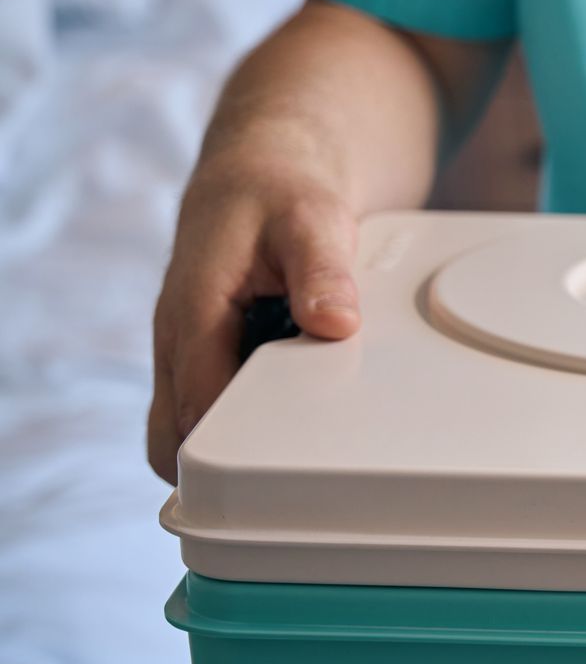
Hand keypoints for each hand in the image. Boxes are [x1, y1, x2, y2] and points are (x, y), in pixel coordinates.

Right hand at [147, 162, 362, 483]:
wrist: (259, 173)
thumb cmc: (281, 194)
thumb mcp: (313, 220)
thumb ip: (323, 272)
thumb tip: (334, 324)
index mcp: (193, 310)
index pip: (196, 406)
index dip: (228, 454)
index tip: (272, 487)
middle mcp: (176, 338)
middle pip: (172, 435)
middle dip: (214, 469)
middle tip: (283, 491)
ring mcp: (184, 350)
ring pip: (185, 425)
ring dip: (229, 446)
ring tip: (296, 460)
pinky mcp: (203, 355)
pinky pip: (210, 404)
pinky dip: (241, 420)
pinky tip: (294, 418)